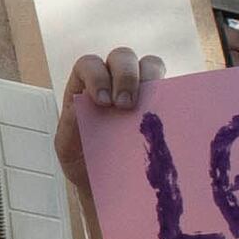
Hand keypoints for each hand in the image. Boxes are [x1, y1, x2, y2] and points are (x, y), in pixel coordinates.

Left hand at [52, 46, 160, 171]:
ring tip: (148, 108)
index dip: (97, 76)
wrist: (102, 182)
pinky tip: (168, 114)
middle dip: (126, 76)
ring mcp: (139, 88)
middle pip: (122, 57)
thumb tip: (83, 104)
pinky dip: (171, 94)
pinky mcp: (159, 102)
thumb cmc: (82, 160)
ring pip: (150, 64)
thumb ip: (70, 126)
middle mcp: (113, 79)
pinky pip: (170, 88)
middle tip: (126, 105)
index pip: (89, 64)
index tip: (103, 102)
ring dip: (151, 78)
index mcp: (84, 85)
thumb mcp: (67, 147)